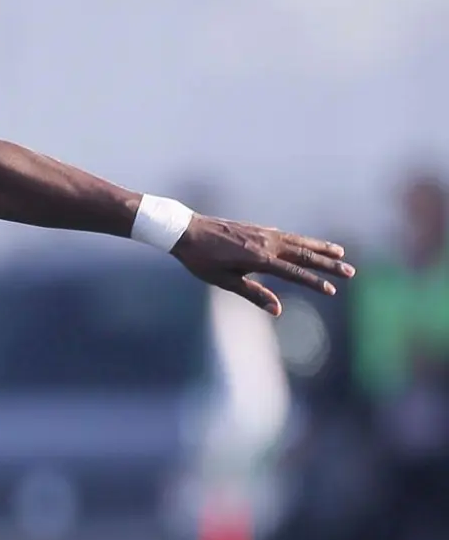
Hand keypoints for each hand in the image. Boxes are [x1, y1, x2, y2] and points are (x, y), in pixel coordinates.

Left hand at [171, 216, 353, 315]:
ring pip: (300, 242)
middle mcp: (267, 243)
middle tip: (351, 272)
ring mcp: (264, 234)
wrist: (188, 231)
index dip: (314, 283)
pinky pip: (288, 237)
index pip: (294, 273)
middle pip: (305, 255)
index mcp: (259, 259)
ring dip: (322, 248)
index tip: (332, 291)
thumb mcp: (225, 281)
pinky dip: (304, 241)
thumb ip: (253, 293)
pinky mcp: (259, 230)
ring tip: (341, 252)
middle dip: (329, 264)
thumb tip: (276, 309)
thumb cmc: (202, 260)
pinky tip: (310, 245)